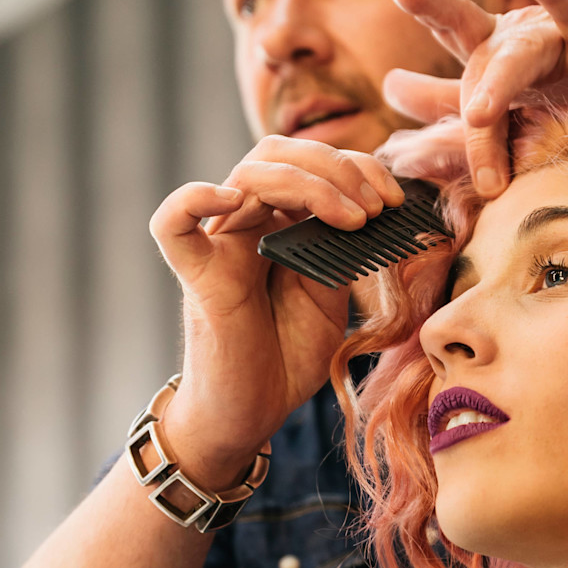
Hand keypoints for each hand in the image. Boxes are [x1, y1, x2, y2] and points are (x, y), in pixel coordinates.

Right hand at [148, 137, 403, 483]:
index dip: (356, 167)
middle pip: (276, 153)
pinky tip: (232, 199)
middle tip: (378, 206)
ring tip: (352, 217)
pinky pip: (172, 225)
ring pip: (247, 176)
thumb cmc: (285, 357)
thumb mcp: (330, 297)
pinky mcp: (198, 277)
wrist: (250, 413)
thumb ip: (338, 252)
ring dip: (309, 183)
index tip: (394, 200)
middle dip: (336, 165)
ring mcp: (219, 246)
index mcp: (277, 222)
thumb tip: (370, 212)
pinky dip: (195, 199)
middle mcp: (244, 223)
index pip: (308, 162)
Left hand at [385, 0, 567, 195]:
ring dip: (499, 86)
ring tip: (476, 117)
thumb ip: (452, 97)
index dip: (426, 10)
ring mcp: (561, 33)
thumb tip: (391, 91)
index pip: (452, 30)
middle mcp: (521, 32)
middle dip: (437, 8)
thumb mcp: (513, 95)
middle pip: (473, 27)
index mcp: (497, 48)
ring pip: (520, 57)